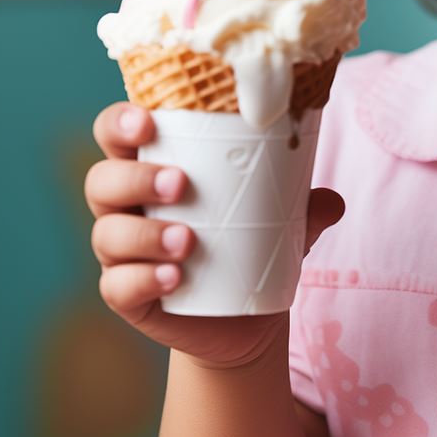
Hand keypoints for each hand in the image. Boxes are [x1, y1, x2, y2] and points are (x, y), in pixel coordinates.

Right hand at [85, 100, 345, 368]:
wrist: (245, 314)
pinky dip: (142, 279)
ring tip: (187, 241)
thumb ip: (305, 206)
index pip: (116, 133)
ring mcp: (121, 253)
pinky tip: (173, 277)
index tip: (148, 121)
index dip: (120, 122)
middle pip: (101, 180)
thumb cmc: (252, 241)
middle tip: (180, 183)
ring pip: (107, 234)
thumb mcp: (282, 218)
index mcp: (152, 166)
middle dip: (135, 177)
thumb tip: (335, 202)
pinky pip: (117, 286)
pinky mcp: (127, 295)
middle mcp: (125, 206)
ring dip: (143, 234)